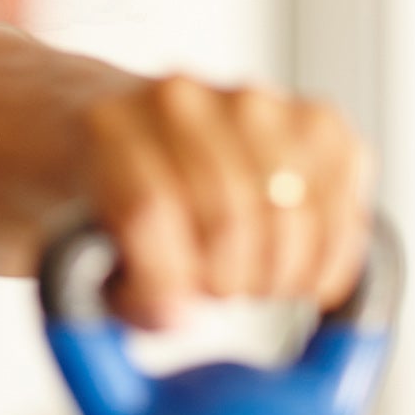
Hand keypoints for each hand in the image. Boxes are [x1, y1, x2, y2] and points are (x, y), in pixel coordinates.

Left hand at [80, 76, 374, 328]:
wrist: (124, 129)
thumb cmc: (102, 197)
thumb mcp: (70, 246)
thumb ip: (110, 289)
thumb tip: (177, 315)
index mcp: (106, 124)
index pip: (148, 210)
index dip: (164, 279)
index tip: (168, 311)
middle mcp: (180, 98)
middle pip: (227, 220)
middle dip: (223, 282)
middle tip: (210, 290)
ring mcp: (253, 100)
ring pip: (290, 217)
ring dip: (276, 274)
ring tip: (245, 277)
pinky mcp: (317, 119)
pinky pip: (344, 206)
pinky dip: (328, 255)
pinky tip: (293, 265)